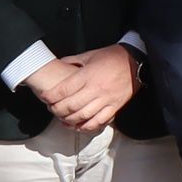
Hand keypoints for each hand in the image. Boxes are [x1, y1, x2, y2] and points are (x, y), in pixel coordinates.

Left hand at [25, 45, 140, 134]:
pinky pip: (99, 121)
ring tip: (62, 119)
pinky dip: (87, 126)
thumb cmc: (113, 57)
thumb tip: (59, 64)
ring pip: (83, 116)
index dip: (51, 96)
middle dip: (57, 110)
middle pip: (71, 105)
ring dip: (70, 120)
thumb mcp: (91, 54)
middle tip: (51, 109)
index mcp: (88, 75)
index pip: (64, 89)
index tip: (45, 98)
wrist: (136, 61)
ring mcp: (106, 99)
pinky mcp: (115, 107)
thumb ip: (73, 60)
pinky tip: (79, 126)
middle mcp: (96, 89)